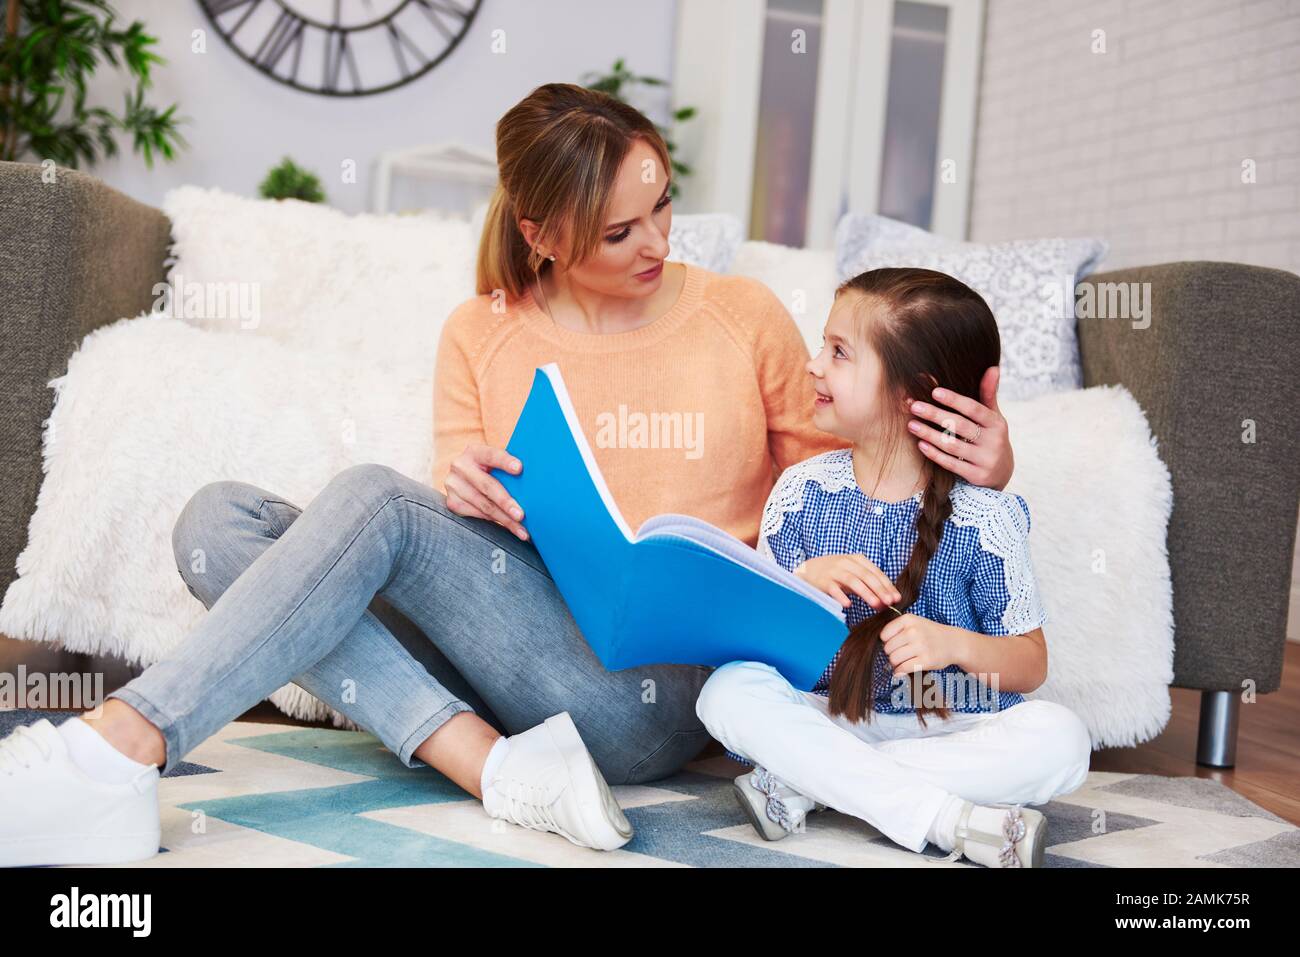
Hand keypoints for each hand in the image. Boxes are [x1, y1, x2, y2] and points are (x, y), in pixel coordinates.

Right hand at [444, 443, 528, 539]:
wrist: (465, 478)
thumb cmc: (491, 470)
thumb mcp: (496, 463)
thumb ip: (510, 467)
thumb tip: (537, 477)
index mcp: (474, 451)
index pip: (491, 455)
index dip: (505, 462)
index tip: (519, 469)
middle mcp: (460, 466)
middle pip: (487, 486)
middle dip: (506, 502)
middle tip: (521, 515)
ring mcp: (454, 485)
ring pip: (483, 505)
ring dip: (505, 519)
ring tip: (522, 530)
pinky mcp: (453, 502)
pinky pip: (477, 515)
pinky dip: (496, 523)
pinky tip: (510, 528)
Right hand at [794, 553, 901, 611]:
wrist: (807, 569)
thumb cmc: (835, 574)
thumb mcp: (853, 574)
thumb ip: (868, 585)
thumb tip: (886, 602)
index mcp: (857, 560)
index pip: (876, 573)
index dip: (887, 585)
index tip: (896, 598)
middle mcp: (846, 562)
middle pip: (867, 576)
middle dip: (880, 590)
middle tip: (890, 603)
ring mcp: (834, 571)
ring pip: (853, 581)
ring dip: (866, 593)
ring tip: (876, 605)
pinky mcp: (822, 581)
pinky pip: (833, 589)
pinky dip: (841, 596)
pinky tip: (848, 605)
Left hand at [879, 614, 963, 676]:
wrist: (954, 642)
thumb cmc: (929, 633)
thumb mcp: (914, 622)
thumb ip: (896, 629)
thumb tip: (874, 643)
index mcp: (908, 619)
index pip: (884, 635)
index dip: (887, 642)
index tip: (896, 644)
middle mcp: (914, 631)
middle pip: (887, 649)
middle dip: (891, 654)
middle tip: (901, 654)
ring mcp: (920, 646)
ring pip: (893, 659)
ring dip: (896, 663)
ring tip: (904, 660)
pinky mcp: (926, 660)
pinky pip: (903, 669)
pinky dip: (900, 672)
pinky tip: (904, 669)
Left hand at [907, 365, 1013, 489]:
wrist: (1002, 473)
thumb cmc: (991, 438)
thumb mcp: (993, 417)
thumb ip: (989, 394)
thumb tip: (992, 368)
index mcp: (997, 424)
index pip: (974, 409)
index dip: (954, 400)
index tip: (934, 391)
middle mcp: (994, 441)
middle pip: (960, 426)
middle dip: (935, 415)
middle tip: (914, 406)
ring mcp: (985, 460)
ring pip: (953, 445)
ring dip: (930, 434)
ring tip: (911, 424)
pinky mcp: (976, 476)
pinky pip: (952, 464)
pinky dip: (935, 454)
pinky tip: (920, 444)